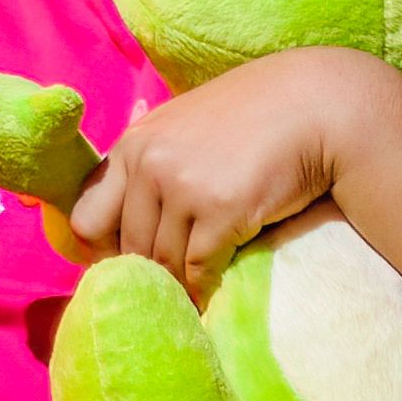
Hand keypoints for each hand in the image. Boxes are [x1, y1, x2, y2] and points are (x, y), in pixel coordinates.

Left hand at [73, 46, 401, 279]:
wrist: (315, 106)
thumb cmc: (254, 119)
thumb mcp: (186, 128)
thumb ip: (152, 164)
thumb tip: (131, 219)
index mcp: (132, 144)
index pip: (86, 219)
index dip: (104, 252)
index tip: (129, 266)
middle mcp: (148, 164)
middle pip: (127, 249)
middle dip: (147, 275)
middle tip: (167, 290)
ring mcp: (182, 186)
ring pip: (163, 264)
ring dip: (178, 285)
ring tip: (192, 294)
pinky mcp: (220, 209)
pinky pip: (198, 270)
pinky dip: (205, 288)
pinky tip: (215, 289)